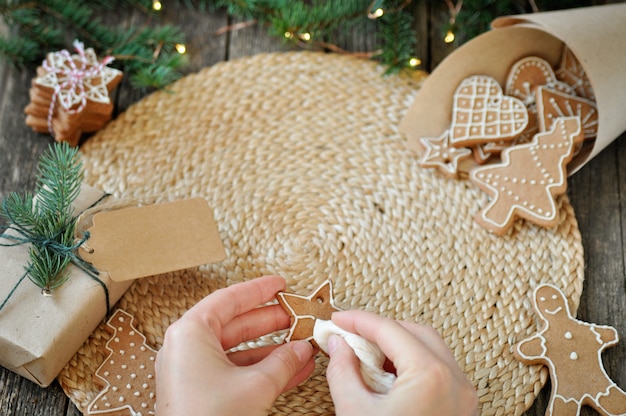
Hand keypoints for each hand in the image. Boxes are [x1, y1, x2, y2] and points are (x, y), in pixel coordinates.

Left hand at [155, 275, 315, 415]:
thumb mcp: (256, 385)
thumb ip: (283, 361)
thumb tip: (301, 349)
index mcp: (190, 333)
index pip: (229, 299)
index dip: (258, 290)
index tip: (280, 285)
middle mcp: (187, 348)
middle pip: (235, 324)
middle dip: (270, 322)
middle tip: (295, 315)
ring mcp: (193, 372)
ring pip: (239, 351)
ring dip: (272, 349)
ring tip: (301, 345)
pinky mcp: (201, 392)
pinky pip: (236, 372)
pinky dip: (263, 370)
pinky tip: (293, 370)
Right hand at [325, 310, 477, 415]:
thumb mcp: (354, 412)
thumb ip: (342, 370)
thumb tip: (338, 344)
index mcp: (430, 375)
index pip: (390, 329)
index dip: (358, 320)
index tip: (336, 320)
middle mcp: (455, 380)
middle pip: (415, 332)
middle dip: (381, 330)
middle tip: (350, 337)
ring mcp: (464, 394)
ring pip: (431, 348)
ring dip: (397, 346)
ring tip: (366, 358)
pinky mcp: (463, 408)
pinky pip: (438, 370)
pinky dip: (412, 364)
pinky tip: (387, 377)